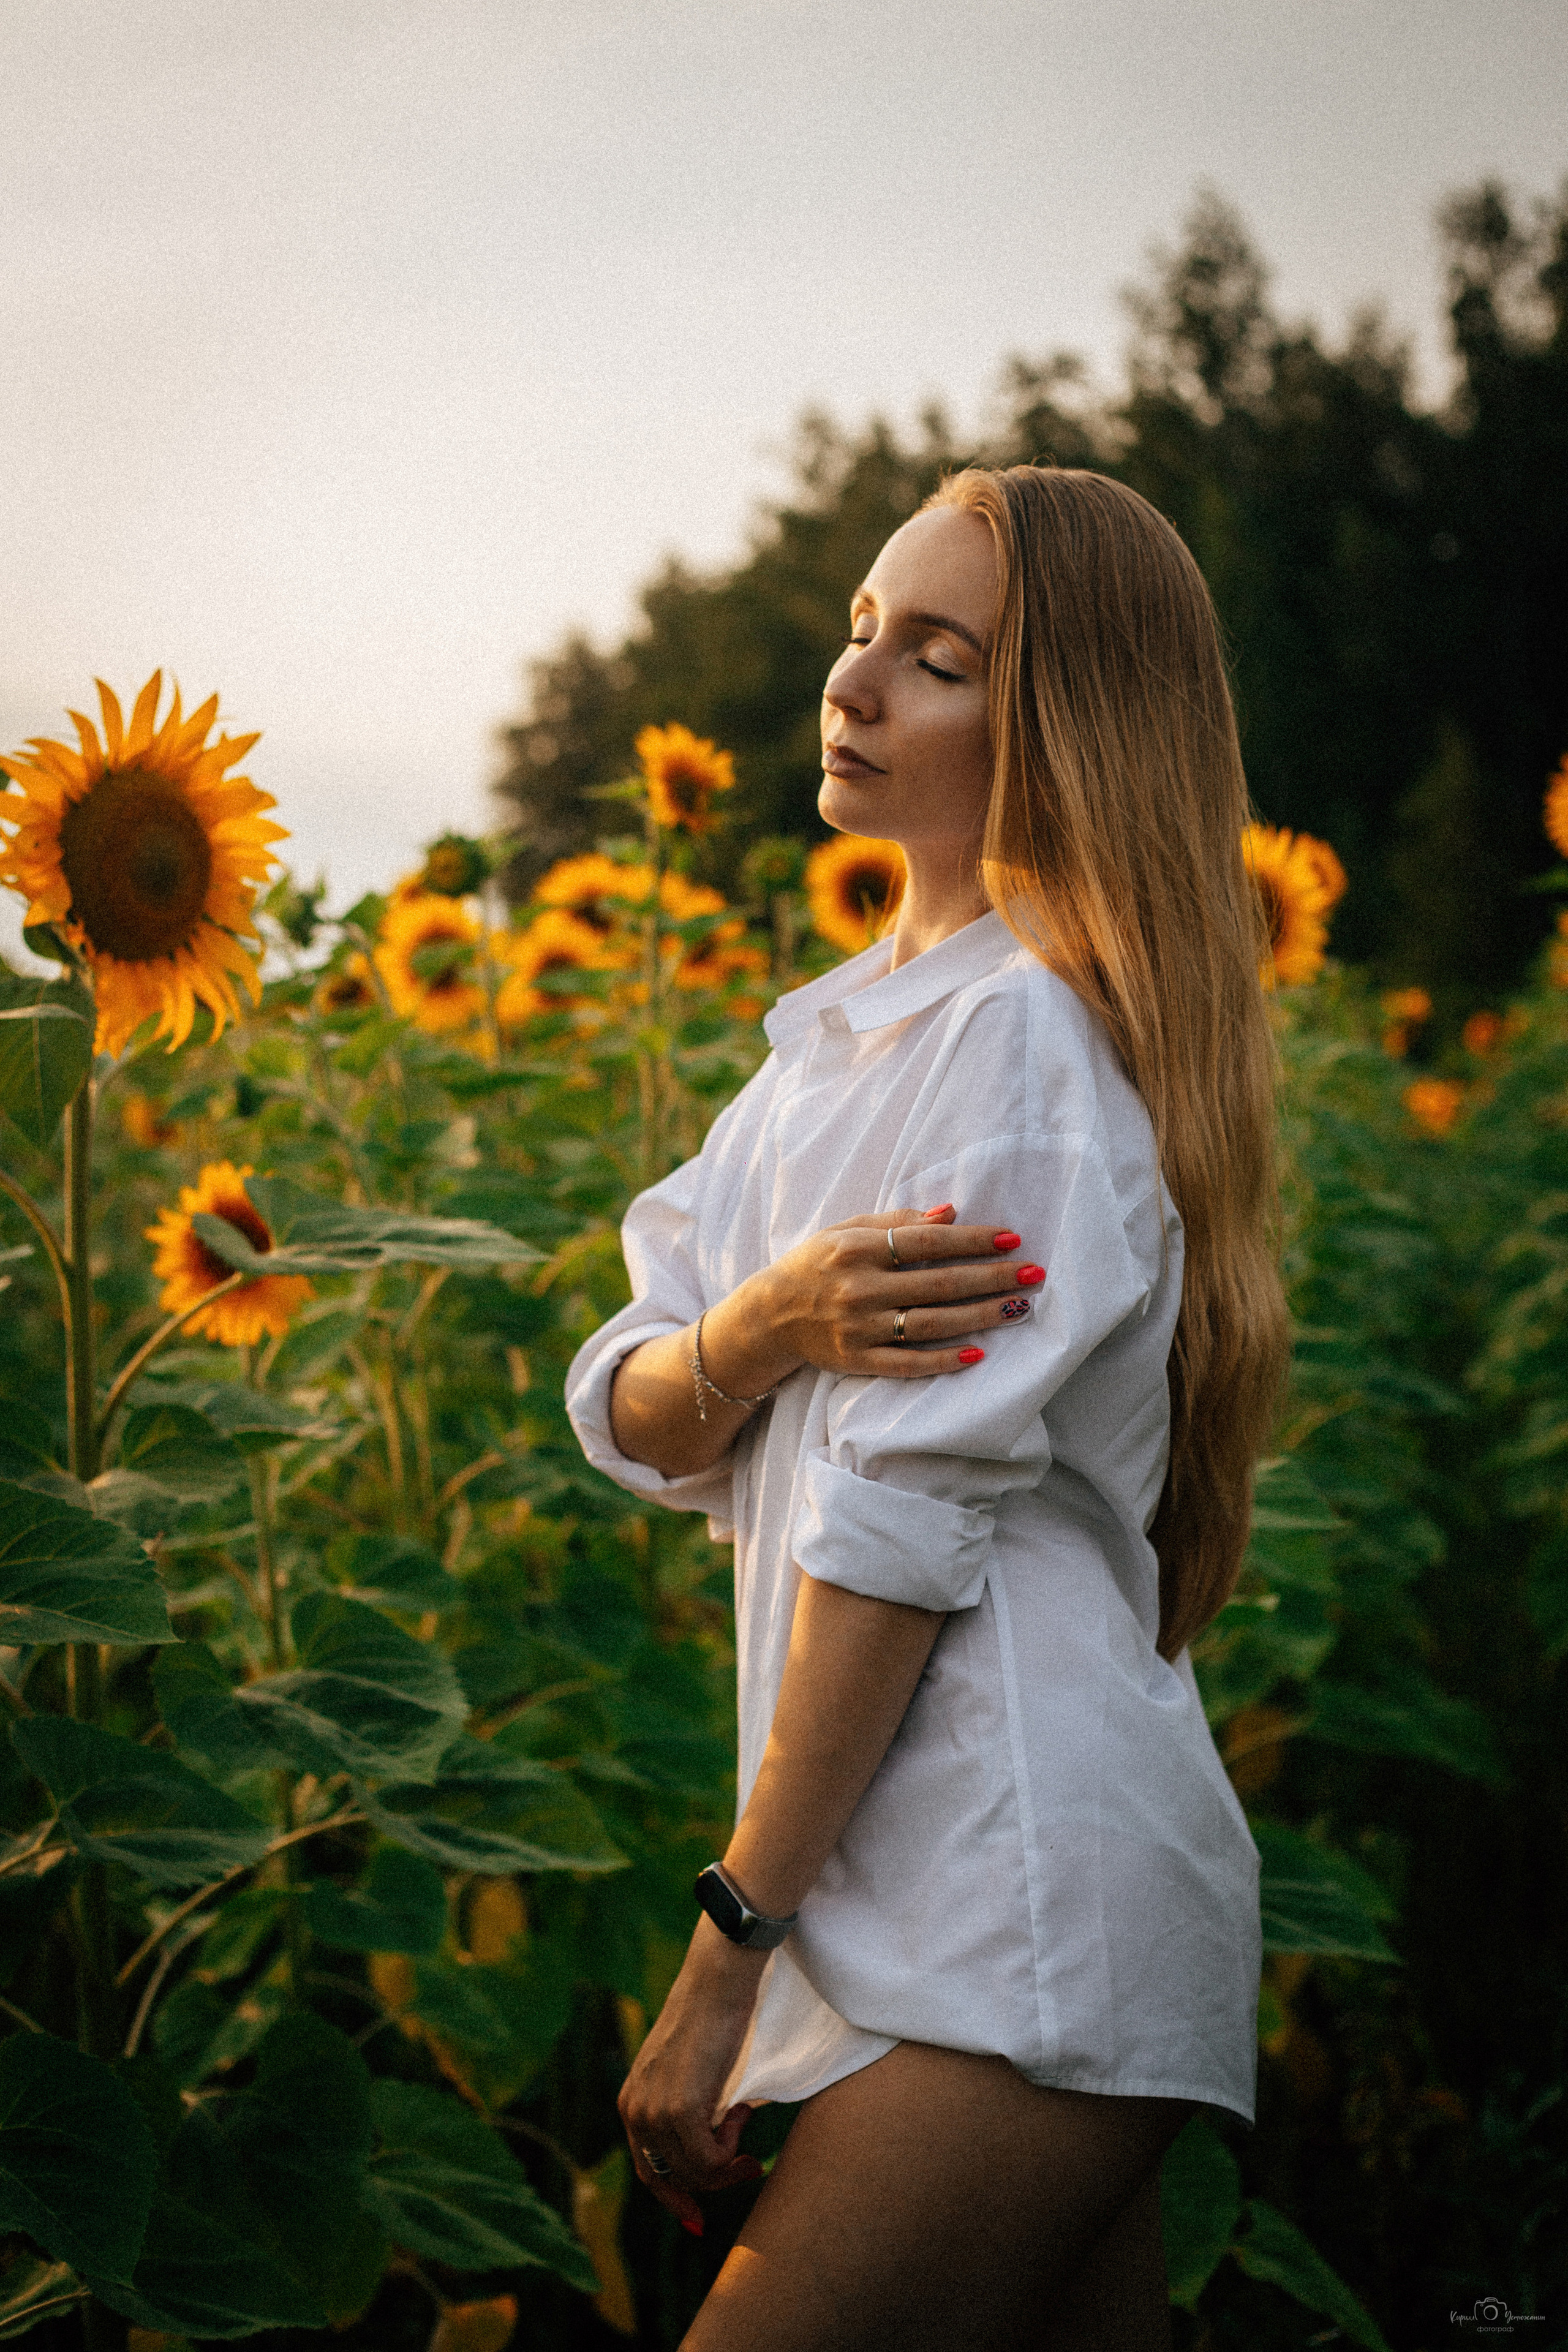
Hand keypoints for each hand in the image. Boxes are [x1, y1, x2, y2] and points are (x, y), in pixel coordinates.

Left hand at [618, 1915, 768, 2233]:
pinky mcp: (680, 2111)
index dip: (674, 2197)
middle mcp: (635, 2111)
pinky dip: (733, 2148)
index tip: (698, 2217)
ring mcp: (654, 2113)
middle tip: (749, 2165)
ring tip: (745, 2118)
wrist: (718, 1982)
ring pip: (695, 2173)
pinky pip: (710, 2161)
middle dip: (712, 2183)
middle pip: (671, 2179)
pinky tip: (742, 2110)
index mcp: (631, 2101)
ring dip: (729, 2158)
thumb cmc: (712, 2018)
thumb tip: (704, 2153)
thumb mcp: (686, 2070)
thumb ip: (684, 2107)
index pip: (646, 2170)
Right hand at [702, 1205, 1044, 1392]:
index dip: (972, 1240)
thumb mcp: (846, 1230)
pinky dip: (943, 1360)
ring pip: (931, 1323)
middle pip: (938, 1284)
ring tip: (1019, 1307)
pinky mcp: (858, 1361)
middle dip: (990, 1278)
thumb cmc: (816, 1264)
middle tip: (1033, 1273)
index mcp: (857, 1249)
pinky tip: (978, 1354)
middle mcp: (859, 1289)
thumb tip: (951, 1213)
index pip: (926, 1243)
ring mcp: (859, 1329)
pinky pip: (908, 1363)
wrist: (770, 1316)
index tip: (1011, 1239)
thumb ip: (896, 1220)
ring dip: (980, 1316)